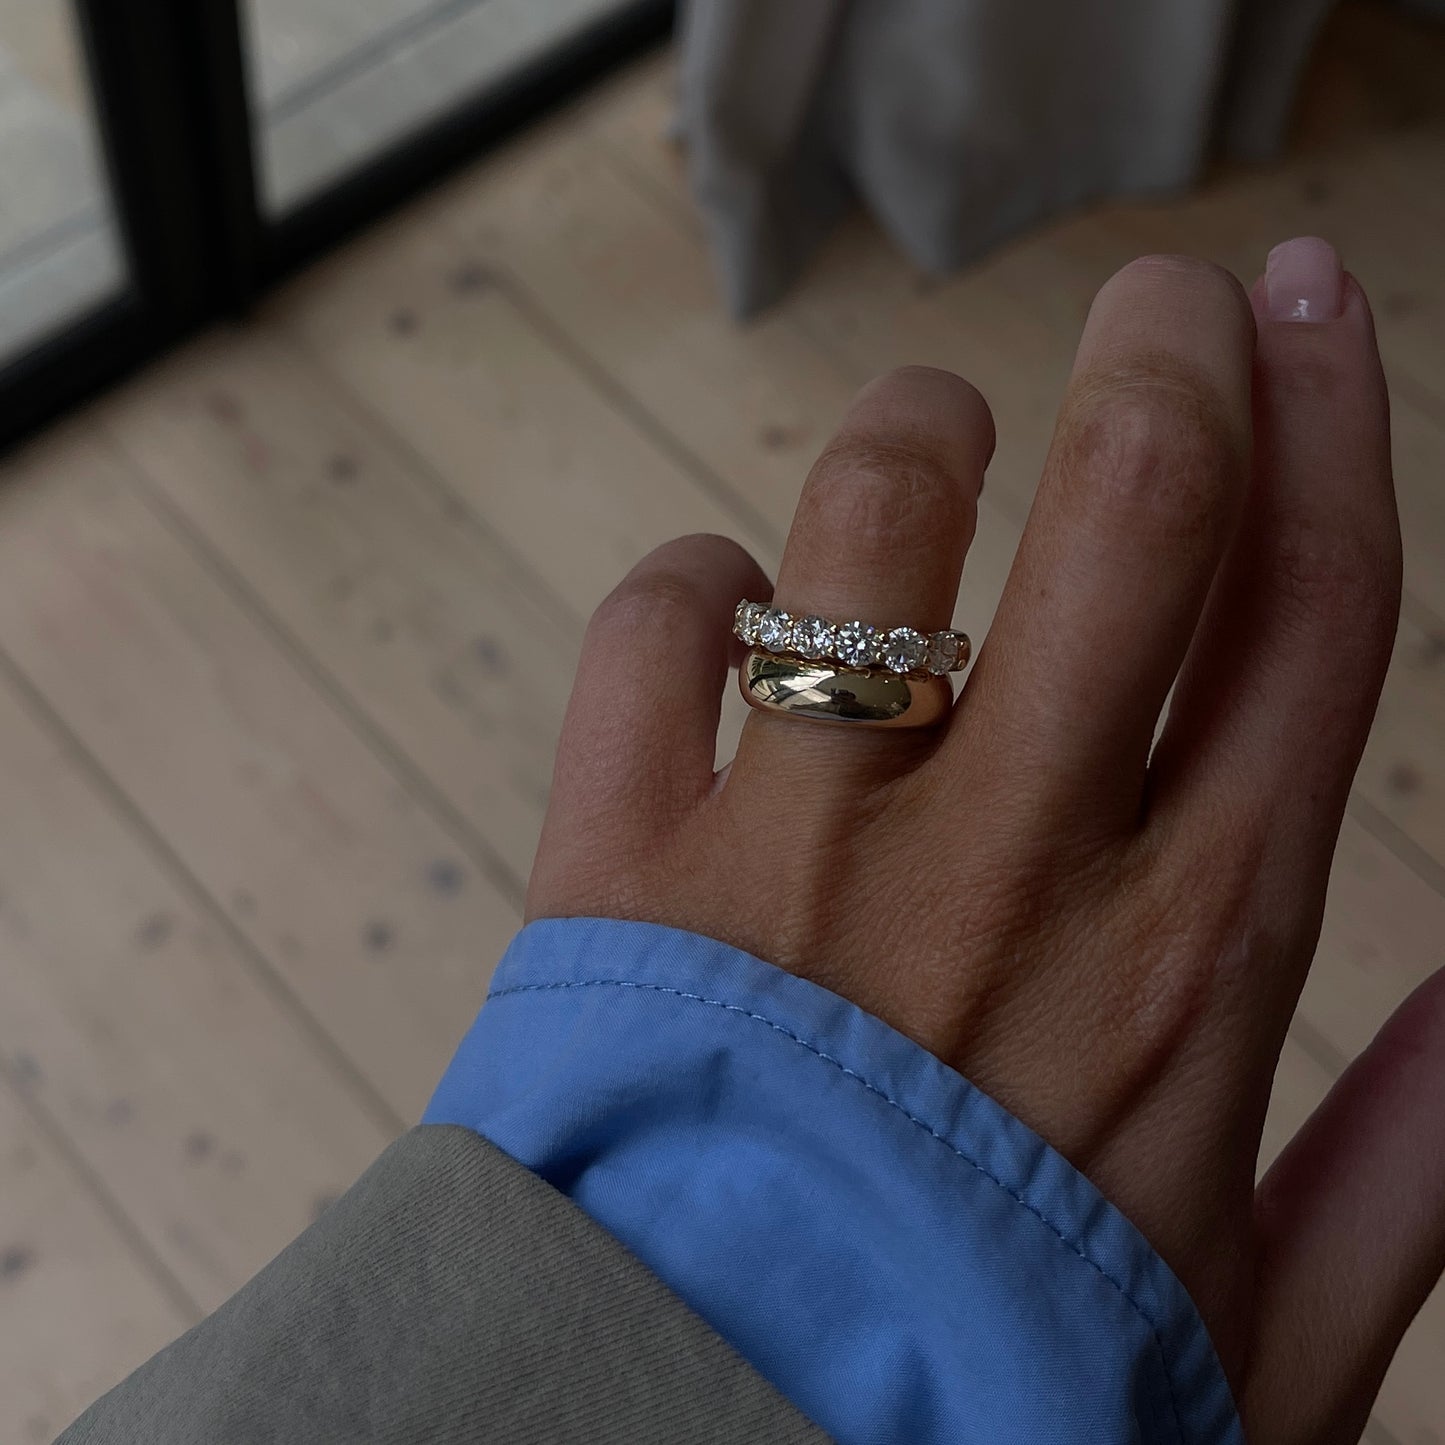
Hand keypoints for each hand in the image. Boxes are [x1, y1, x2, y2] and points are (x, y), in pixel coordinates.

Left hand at [527, 242, 1443, 1443]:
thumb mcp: (1266, 1335)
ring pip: (877, 520)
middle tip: (1161, 301)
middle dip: (1167, 357)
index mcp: (1189, 955)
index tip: (1315, 311)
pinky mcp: (617, 862)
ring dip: (917, 436)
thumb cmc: (990, 1397)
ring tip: (928, 436)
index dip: (1334, 424)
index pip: (1308, 612)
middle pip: (1133, 509)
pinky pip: (653, 631)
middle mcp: (1004, 865)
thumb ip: (1409, 1167)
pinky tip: (723, 601)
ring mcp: (796, 852)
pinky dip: (689, 579)